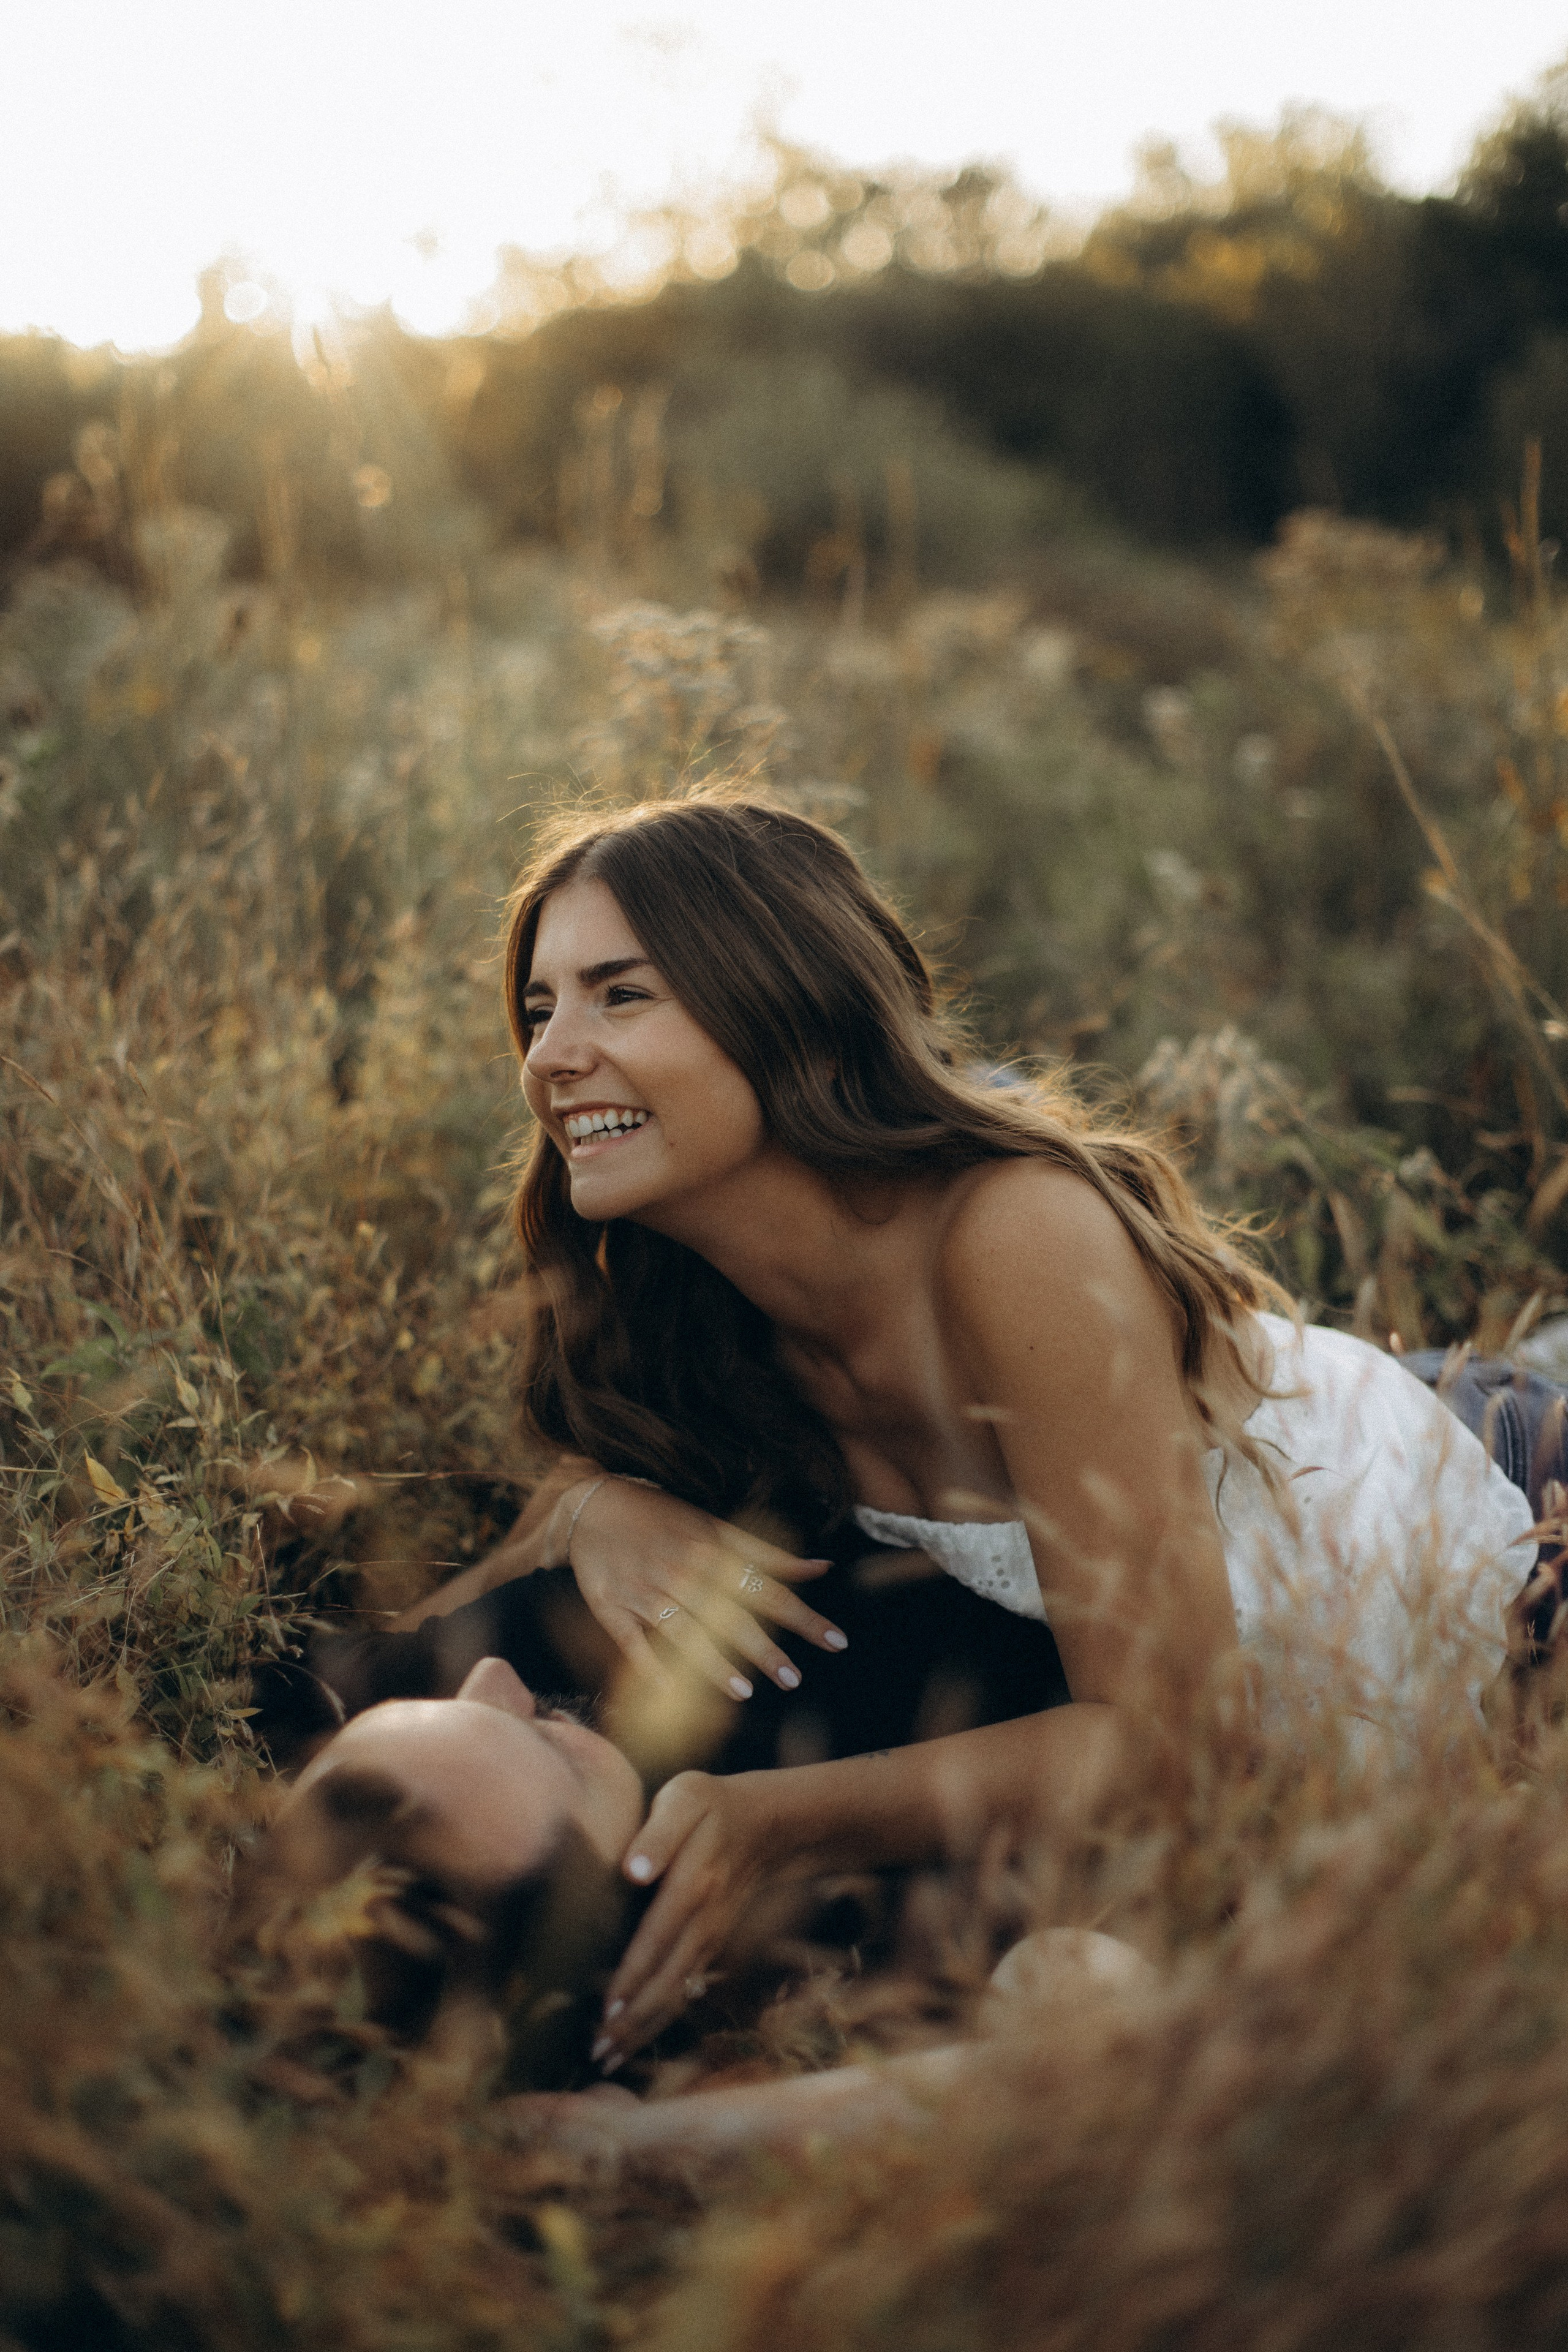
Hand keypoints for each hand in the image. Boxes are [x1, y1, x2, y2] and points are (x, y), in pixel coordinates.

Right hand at [558, 1477, 846, 1698]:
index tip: (836, 1640)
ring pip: (682, 1632)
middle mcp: (681, 1573)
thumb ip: (768, 1554)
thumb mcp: (716, 1527)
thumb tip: (822, 1568)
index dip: (803, 1616)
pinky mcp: (612, 1610)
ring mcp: (645, 1593)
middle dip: (763, 1648)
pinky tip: (670, 1691)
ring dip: (711, 1662)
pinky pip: (633, 1643)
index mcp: (711, 1552)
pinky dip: (650, 1666)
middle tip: (793, 1678)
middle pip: (729, 1615)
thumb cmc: (663, 1518)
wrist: (593, 1507)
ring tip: (743, 1691)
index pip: (768, 1589)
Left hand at [594, 1770, 780, 2065]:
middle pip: (667, 1981)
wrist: (769, 1822)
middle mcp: (704, 1921)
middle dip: (634, 2022)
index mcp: (693, 1884)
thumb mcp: (686, 1798)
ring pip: (679, 1992)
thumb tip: (633, 1871)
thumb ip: (659, 1833)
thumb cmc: (712, 1805)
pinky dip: (662, 2015)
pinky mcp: (713, 1943)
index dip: (631, 1980)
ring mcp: (711, 1936)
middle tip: (598, 2055)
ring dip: (646, 2028)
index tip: (604, 2015)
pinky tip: (638, 2034)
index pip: (655, 1941)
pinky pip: (687, 1987)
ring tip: (611, 2058)